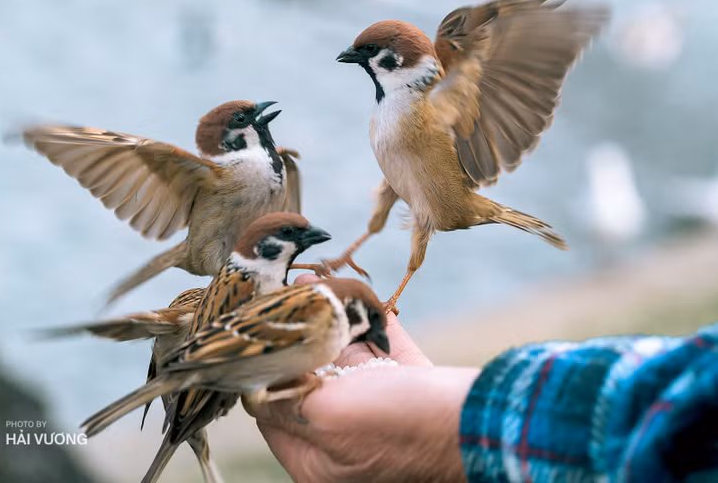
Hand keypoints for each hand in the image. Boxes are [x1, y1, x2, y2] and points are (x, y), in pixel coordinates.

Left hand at [245, 275, 478, 482]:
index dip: (263, 366)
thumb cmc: (405, 427)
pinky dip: (371, 320)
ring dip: (331, 320)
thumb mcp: (328, 417)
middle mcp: (346, 437)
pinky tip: (356, 291)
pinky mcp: (412, 385)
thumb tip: (254, 379)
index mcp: (319, 459)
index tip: (256, 325)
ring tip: (313, 282)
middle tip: (284, 296)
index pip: (271, 408)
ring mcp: (381, 410)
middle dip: (298, 335)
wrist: (488, 422)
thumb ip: (285, 400)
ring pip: (346, 359)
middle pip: (310, 378)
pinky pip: (384, 347)